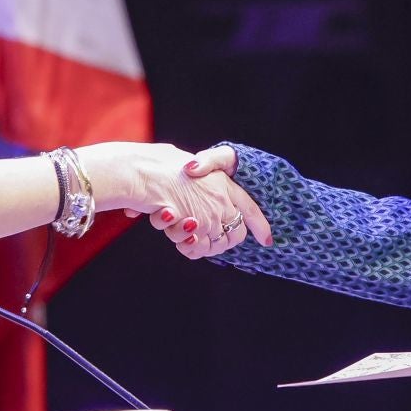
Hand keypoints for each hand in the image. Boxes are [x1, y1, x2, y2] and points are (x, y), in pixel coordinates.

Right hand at [77, 142, 271, 258]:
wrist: (143, 172)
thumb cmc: (156, 166)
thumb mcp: (181, 162)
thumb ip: (192, 173)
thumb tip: (189, 177)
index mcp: (222, 181)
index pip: (250, 207)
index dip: (259, 225)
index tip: (267, 240)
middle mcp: (222, 198)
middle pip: (236, 233)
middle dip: (222, 242)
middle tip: (200, 239)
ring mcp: (212, 212)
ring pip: (217, 244)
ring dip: (200, 245)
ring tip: (182, 235)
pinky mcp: (198, 224)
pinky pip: (199, 248)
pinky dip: (189, 248)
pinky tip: (177, 238)